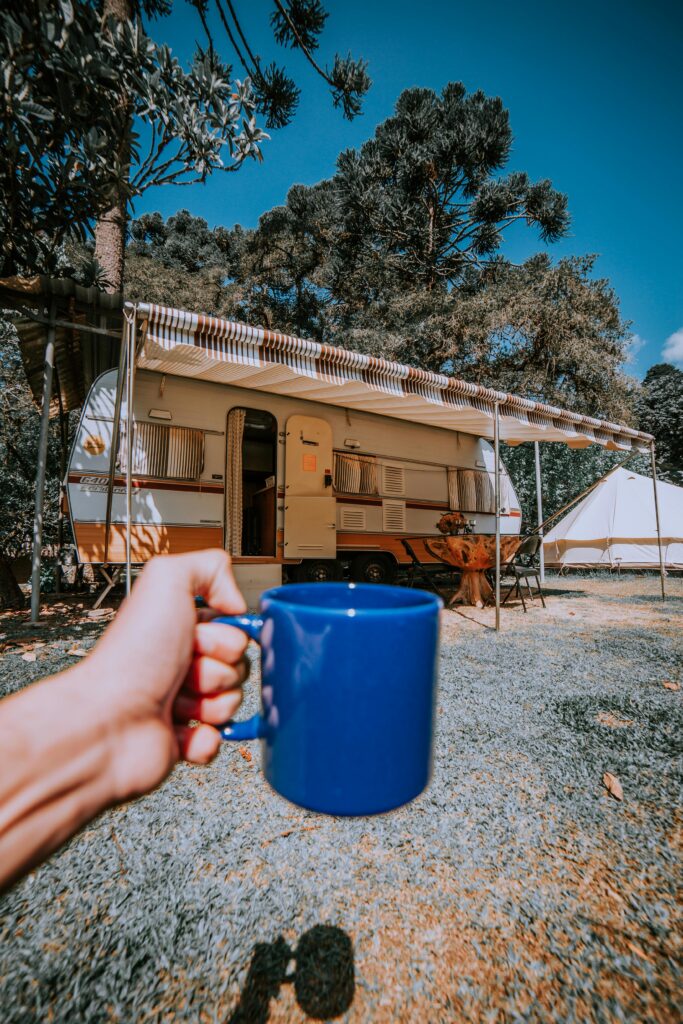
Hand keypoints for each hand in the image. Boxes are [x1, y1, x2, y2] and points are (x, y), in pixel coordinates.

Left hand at [89, 549, 248, 800]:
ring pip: (233, 703)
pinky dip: (204, 736)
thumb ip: (211, 567)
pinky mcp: (184, 741)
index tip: (199, 634)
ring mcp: (183, 702)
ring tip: (175, 699)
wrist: (107, 720)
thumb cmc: (130, 656)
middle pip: (239, 667)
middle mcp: (181, 662)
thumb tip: (237, 600)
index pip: (235, 630)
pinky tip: (179, 728)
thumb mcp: (167, 579)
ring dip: (210, 701)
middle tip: (185, 667)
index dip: (225, 635)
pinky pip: (219, 739)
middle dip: (218, 668)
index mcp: (180, 628)